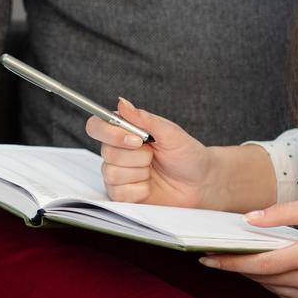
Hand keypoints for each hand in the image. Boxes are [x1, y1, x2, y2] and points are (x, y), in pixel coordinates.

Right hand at [85, 98, 211, 207]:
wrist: (200, 184)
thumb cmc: (187, 155)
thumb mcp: (170, 133)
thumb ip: (144, 119)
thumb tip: (122, 102)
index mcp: (125, 131)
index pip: (97, 126)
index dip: (110, 133)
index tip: (136, 139)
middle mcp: (117, 151)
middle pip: (106, 152)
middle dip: (137, 156)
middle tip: (154, 156)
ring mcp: (118, 174)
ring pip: (111, 173)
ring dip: (139, 173)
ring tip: (153, 171)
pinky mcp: (122, 194)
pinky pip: (119, 192)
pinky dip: (139, 190)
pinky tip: (149, 186)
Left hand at [199, 198, 297, 297]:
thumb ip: (282, 213)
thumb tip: (248, 220)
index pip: (261, 264)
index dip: (231, 262)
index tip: (207, 258)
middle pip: (262, 277)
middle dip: (238, 265)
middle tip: (216, 253)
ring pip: (271, 288)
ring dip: (256, 275)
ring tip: (244, 258)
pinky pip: (283, 297)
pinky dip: (274, 284)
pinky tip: (274, 270)